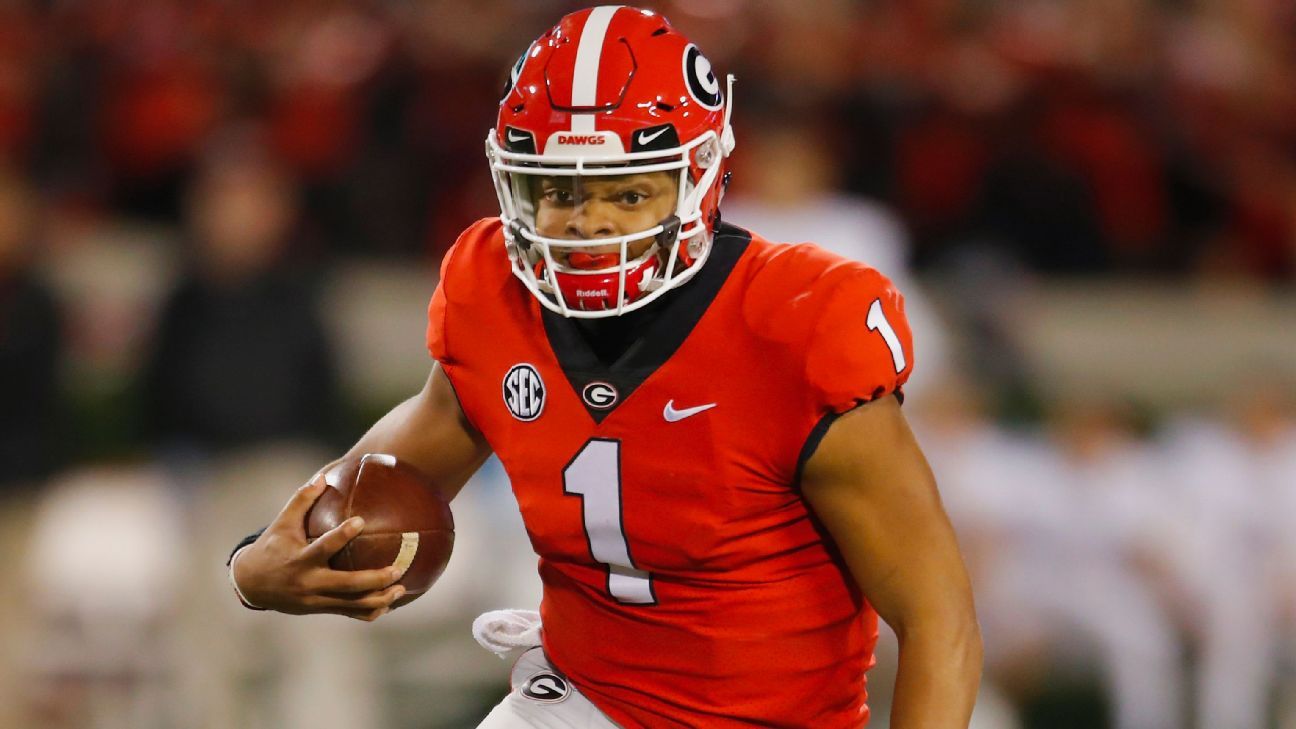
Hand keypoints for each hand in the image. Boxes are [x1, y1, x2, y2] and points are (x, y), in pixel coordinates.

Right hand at [232, 474, 405, 620]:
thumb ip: (301, 500)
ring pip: (352, 604)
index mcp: (300, 560)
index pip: (324, 547)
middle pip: (347, 585)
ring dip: (379, 599)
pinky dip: (369, 611)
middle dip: (374, 579)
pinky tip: (389, 604)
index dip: (342, 535)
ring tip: (402, 588)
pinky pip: (349, 613)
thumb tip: (323, 477)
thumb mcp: (281, 524)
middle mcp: (309, 583)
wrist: (251, 585)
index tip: (361, 521)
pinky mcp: (320, 609)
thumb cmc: (271, 548)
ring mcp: (316, 600)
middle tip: (397, 568)